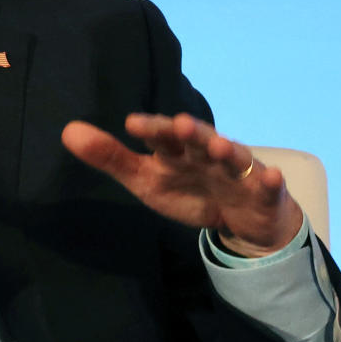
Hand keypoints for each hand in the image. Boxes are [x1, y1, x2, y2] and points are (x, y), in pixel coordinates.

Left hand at [61, 112, 302, 256]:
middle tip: (180, 123)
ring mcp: (236, 170)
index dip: (150, 130)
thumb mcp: (146, 179)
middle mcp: (206, 152)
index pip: (161, 136)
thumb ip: (110, 158)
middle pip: (198, 139)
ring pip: (233, 157)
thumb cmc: (188, 189)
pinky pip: (268, 184)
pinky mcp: (262, 190)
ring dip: (227, 149)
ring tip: (220, 145)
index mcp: (177, 150)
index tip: (133, 124)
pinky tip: (272, 176)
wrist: (239, 218)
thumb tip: (68, 131)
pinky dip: (270, 180)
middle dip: (191, 132)